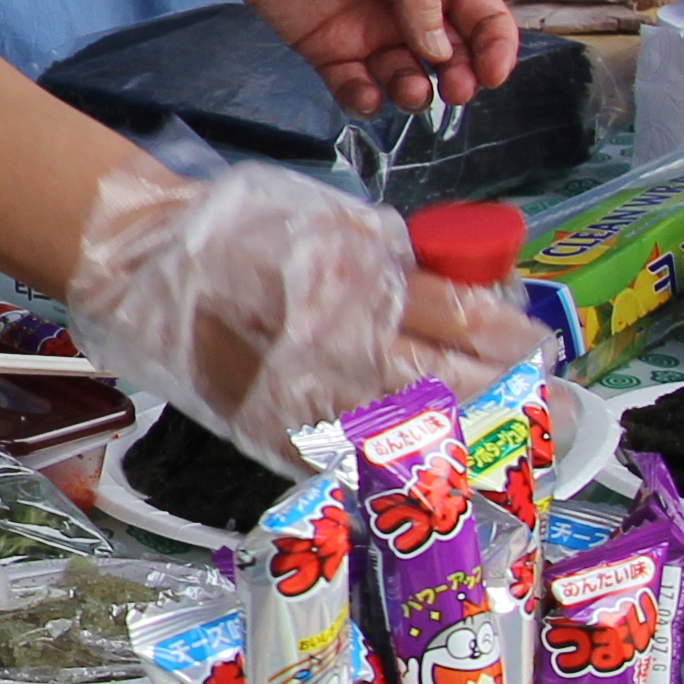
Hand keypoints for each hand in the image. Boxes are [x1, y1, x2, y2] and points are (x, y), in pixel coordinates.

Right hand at [58, 156, 542, 450]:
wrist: (146, 262)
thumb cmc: (242, 229)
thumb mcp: (330, 221)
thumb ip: (392, 258)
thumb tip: (459, 293)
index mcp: (360, 279)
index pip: (458, 317)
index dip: (506, 339)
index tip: (537, 347)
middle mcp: (341, 339)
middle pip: (443, 379)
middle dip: (497, 391)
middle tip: (537, 399)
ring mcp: (307, 390)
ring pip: (401, 426)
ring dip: (452, 431)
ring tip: (486, 433)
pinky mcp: (274, 426)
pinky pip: (343, 455)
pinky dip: (384, 460)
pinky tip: (411, 462)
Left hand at [204, 0, 521, 112]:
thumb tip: (441, 49)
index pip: (482, 16)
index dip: (496, 47)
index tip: (494, 74)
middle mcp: (406, 4)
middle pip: (450, 55)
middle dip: (460, 78)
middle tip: (456, 89)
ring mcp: (366, 29)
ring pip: (405, 77)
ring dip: (414, 92)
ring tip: (411, 90)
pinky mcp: (325, 47)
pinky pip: (353, 86)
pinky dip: (364, 100)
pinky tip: (366, 96)